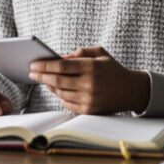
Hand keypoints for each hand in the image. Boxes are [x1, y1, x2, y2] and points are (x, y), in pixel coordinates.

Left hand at [29, 46, 149, 114]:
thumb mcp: (100, 54)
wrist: (131, 91)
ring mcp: (89, 99)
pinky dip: (59, 96)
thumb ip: (79, 53)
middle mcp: (90, 84)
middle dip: (41, 76)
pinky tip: (57, 89)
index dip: (45, 65)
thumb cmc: (112, 69)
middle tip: (32, 72)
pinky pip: (66, 103)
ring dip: (49, 86)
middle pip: (57, 80)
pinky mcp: (89, 110)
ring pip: (60, 93)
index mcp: (92, 68)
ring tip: (44, 79)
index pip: (61, 66)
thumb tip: (59, 59)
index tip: (33, 64)